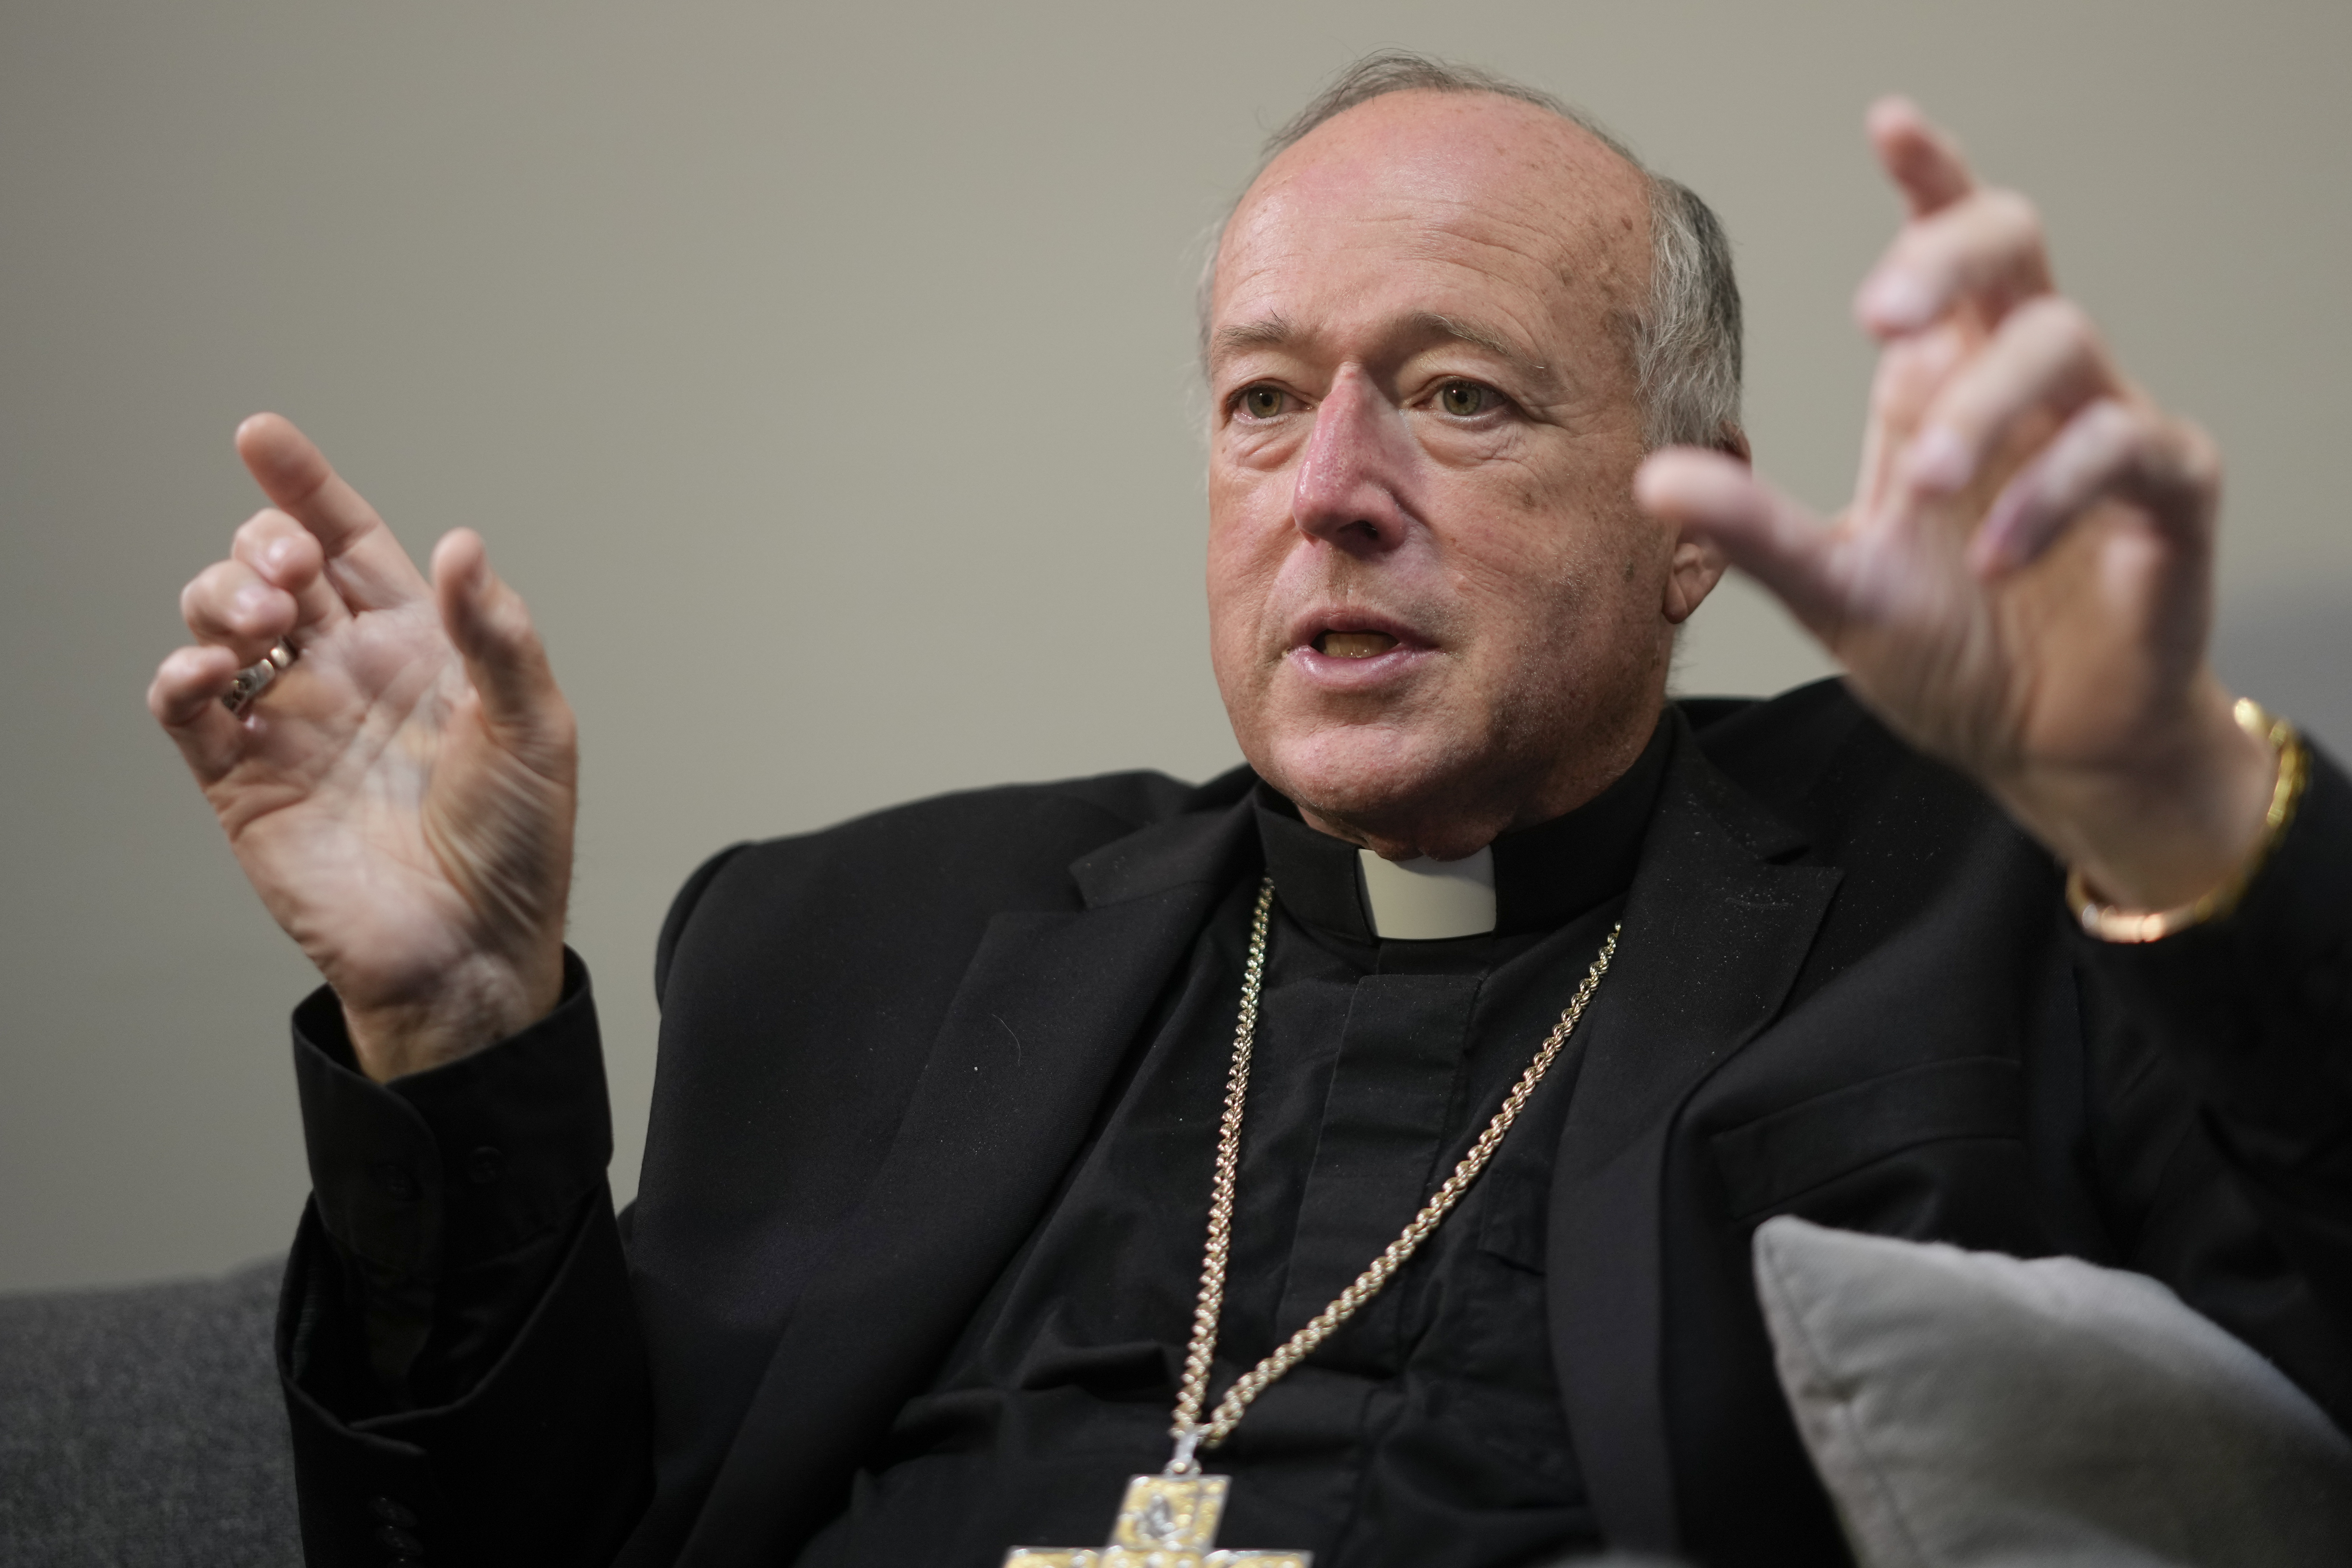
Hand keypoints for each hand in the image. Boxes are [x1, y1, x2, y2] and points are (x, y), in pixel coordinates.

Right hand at [148, 414, 575, 1078]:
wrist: (474, 948)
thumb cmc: (517, 844)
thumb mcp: (535, 728)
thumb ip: (496, 635)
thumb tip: (463, 547)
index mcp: (418, 648)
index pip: (350, 544)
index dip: (307, 487)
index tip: (262, 436)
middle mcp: (348, 675)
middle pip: (274, 570)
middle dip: (263, 543)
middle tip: (286, 572)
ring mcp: (291, 724)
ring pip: (220, 623)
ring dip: (222, 598)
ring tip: (262, 621)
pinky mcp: (245, 781)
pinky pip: (189, 711)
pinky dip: (182, 677)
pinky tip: (208, 671)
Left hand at [1637, 99, 2274, 911]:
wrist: (2040, 744)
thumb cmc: (1953, 649)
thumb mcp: (1833, 590)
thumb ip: (1751, 531)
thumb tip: (1651, 479)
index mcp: (1943, 386)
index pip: (1948, 247)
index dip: (1930, 178)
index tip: (1889, 123)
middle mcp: (2024, 387)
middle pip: (2015, 249)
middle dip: (1947, 258)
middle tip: (1874, 316)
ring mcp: (2106, 430)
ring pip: (2065, 344)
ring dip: (1985, 412)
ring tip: (1925, 490)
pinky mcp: (2170, 491)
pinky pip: (2129, 448)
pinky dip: (2053, 496)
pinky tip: (1998, 559)